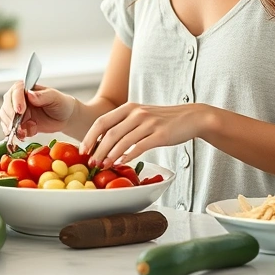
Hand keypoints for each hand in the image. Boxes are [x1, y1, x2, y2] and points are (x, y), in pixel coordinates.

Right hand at [0, 82, 74, 139]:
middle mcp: (17, 99)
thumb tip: (30, 94)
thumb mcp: (55, 98)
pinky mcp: (17, 124)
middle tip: (20, 126)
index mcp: (26, 88)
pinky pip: (10, 130)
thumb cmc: (60, 103)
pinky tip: (25, 135)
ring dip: (13, 128)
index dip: (16, 101)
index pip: (16, 91)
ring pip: (6, 119)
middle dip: (12, 118)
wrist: (63, 118)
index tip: (20, 110)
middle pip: (7, 106)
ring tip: (26, 132)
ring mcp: (16, 112)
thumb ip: (43, 96)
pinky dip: (15, 134)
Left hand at [79, 103, 207, 167]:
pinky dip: (128, 156)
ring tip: (103, 166)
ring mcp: (148, 123)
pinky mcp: (160, 134)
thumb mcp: (141, 116)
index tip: (83, 150)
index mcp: (128, 107)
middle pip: (109, 133)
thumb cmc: (163, 120)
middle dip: (97, 150)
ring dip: (110, 156)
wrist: (191, 117)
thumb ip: (124, 125)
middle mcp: (136, 113)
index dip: (90, 136)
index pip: (102, 121)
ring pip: (122, 141)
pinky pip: (139, 146)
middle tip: (91, 163)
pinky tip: (121, 163)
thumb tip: (103, 142)